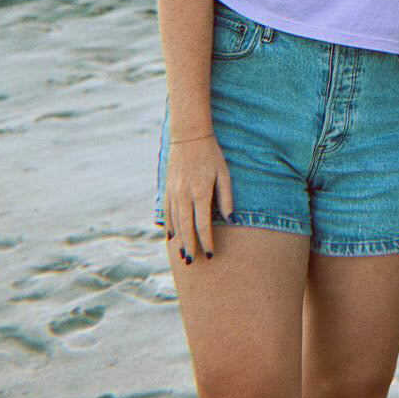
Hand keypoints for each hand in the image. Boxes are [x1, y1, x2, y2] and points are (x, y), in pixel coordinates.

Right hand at [165, 136, 232, 264]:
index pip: (203, 223)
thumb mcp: (224, 173)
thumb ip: (226, 197)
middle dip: (190, 246)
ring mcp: (173, 192)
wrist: (189, 136)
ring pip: (175, 222)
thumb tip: (231, 219)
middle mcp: (184, 195)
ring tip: (183, 254)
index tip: (210, 254)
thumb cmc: (211, 155)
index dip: (206, 240)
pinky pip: (167, 212)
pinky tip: (172, 236)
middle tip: (193, 261)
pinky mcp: (167, 188)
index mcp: (201, 192)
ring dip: (179, 240)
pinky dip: (170, 226)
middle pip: (186, 227)